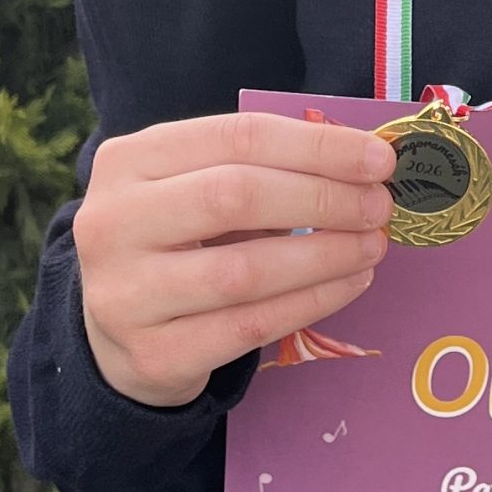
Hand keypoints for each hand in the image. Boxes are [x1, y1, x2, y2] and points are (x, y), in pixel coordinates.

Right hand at [73, 109, 395, 407]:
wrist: (113, 335)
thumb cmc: (174, 241)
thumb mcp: (194, 188)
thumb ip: (260, 168)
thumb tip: (360, 164)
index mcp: (128, 161)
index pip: (237, 137)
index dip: (316, 145)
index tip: (378, 158)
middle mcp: (112, 222)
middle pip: (235, 195)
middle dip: (323, 197)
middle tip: (379, 205)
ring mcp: (125, 294)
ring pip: (244, 270)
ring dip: (325, 254)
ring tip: (373, 246)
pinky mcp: (152, 354)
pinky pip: (249, 327)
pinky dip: (311, 302)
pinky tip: (349, 284)